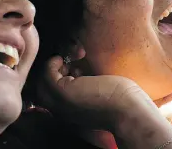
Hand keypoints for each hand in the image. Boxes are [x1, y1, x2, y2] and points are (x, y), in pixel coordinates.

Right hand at [37, 56, 155, 132]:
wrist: (129, 111)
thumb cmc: (120, 101)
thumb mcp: (97, 92)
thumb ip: (86, 85)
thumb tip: (77, 67)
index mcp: (69, 113)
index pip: (51, 95)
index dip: (60, 78)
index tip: (75, 69)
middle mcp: (60, 111)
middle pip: (42, 88)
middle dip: (54, 72)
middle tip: (72, 62)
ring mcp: (59, 103)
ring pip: (42, 81)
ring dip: (54, 67)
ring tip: (71, 60)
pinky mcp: (63, 92)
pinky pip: (46, 73)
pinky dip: (53, 62)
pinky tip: (65, 59)